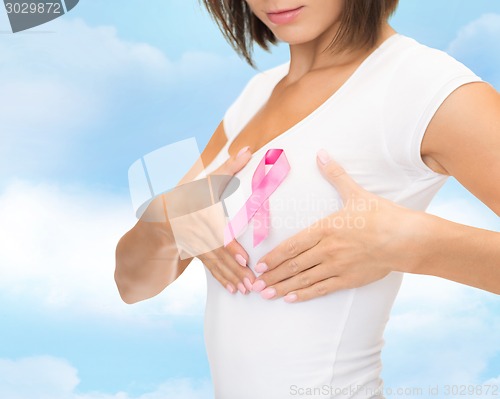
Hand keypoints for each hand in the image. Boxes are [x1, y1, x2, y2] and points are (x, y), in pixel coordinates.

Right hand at [164, 146, 255, 294]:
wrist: (160, 217)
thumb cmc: (190, 194)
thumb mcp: (206, 180)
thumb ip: (228, 167)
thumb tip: (248, 149)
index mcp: (199, 212)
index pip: (217, 232)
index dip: (230, 247)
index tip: (244, 260)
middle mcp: (196, 231)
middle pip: (219, 252)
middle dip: (236, 268)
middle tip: (252, 281)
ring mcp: (195, 244)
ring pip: (216, 263)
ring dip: (232, 277)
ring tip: (247, 289)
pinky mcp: (196, 253)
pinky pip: (211, 267)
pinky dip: (223, 278)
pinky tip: (234, 289)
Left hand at [251, 149, 424, 302]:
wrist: (406, 239)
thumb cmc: (382, 215)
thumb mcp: (356, 193)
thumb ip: (335, 175)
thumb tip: (322, 153)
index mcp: (326, 229)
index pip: (293, 245)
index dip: (274, 256)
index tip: (259, 264)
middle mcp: (327, 249)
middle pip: (294, 265)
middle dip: (272, 275)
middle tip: (254, 283)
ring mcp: (337, 267)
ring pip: (304, 279)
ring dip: (283, 287)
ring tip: (265, 293)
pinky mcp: (348, 280)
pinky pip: (322, 289)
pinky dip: (305, 294)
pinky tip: (291, 299)